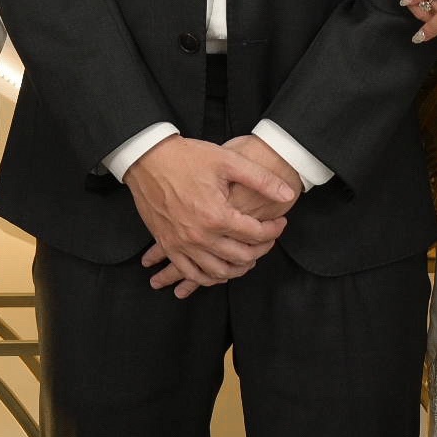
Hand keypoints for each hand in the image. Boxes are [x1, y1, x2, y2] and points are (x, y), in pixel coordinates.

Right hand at [126, 137, 291, 296]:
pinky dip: (209, 278)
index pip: (255, 234)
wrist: (148, 158)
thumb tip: (288, 194)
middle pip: (240, 256)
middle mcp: (200, 236)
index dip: (274, 230)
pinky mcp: (168, 245)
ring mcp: (182, 244)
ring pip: (218, 271)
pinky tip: (220, 272)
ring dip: (238, 269)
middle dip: (261, 250)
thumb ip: (261, 180)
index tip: (281, 223)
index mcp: (217, 216)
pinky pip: (191, 273)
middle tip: (268, 240)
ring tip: (249, 258)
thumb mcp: (228, 160)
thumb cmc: (188, 157)